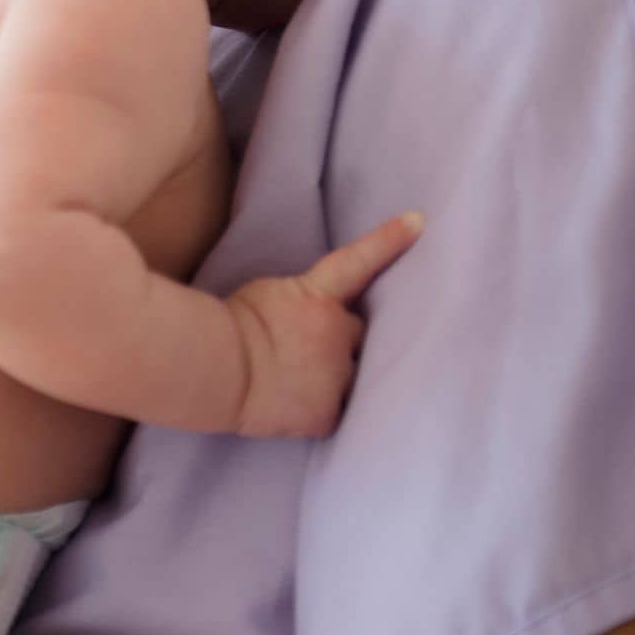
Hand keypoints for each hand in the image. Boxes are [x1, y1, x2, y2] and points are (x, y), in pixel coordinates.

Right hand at [225, 211, 423, 438]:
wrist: (215, 367)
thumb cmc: (230, 325)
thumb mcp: (267, 294)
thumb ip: (302, 300)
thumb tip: (314, 313)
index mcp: (318, 297)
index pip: (359, 262)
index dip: (389, 240)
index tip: (418, 220)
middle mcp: (338, 333)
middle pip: (360, 333)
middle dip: (344, 339)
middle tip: (310, 348)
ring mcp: (337, 376)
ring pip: (353, 376)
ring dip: (335, 376)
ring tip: (300, 382)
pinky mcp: (328, 413)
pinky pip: (336, 410)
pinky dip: (318, 408)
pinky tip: (293, 405)